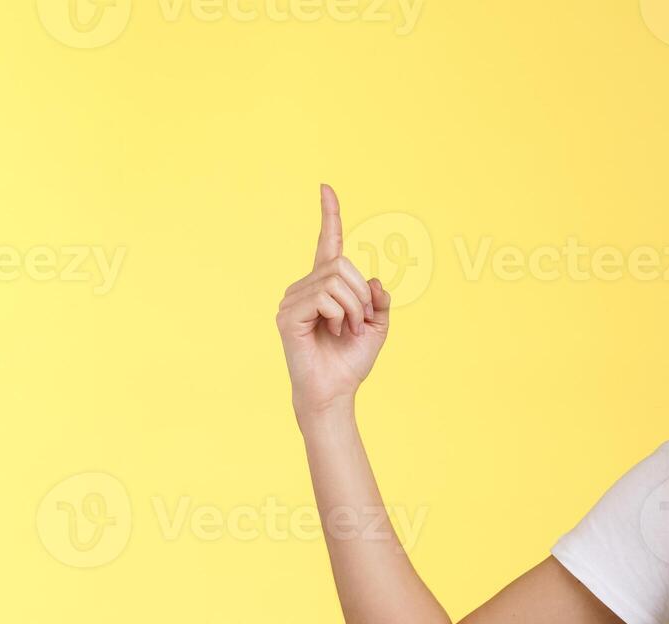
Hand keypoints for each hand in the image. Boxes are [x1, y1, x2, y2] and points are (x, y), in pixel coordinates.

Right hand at [278, 184, 390, 416]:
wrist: (336, 390)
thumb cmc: (351, 361)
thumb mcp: (377, 326)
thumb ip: (379, 300)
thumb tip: (374, 280)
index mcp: (325, 286)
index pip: (327, 244)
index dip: (330, 215)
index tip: (327, 187)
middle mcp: (305, 287)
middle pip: (341, 264)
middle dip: (361, 294)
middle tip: (360, 322)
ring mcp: (293, 299)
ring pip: (335, 281)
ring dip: (354, 308)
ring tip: (347, 330)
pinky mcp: (289, 314)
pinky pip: (325, 298)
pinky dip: (340, 315)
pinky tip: (334, 331)